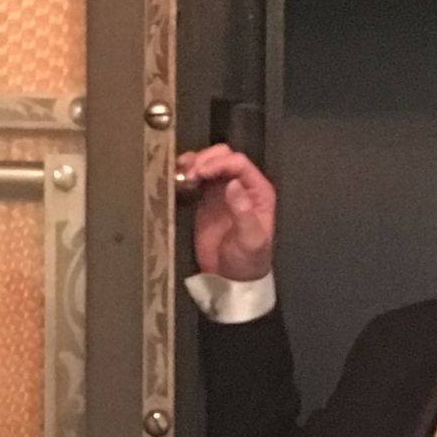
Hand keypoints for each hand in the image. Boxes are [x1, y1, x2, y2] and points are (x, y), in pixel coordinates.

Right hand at [178, 142, 276, 280]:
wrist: (231, 280)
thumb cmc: (247, 261)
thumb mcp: (250, 239)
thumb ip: (243, 211)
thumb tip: (232, 183)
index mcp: (258, 190)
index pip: (239, 164)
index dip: (219, 163)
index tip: (201, 172)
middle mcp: (241, 184)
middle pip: (223, 156)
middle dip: (205, 159)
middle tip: (191, 174)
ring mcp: (222, 190)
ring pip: (209, 162)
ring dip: (194, 163)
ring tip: (183, 175)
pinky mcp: (205, 198)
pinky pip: (197, 177)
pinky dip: (187, 172)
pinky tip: (179, 177)